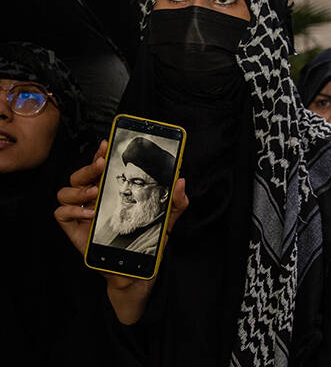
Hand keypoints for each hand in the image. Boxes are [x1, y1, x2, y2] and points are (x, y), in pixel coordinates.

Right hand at [55, 140, 188, 323]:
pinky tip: (89, 214)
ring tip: (96, 193)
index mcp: (112, 193)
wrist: (136, 274)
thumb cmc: (148, 245)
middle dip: (88, 167)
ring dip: (79, 188)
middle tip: (101, 165)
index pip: (101, 168)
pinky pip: (61, 213)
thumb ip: (176, 202)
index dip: (100, 154)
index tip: (106, 144)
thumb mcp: (166, 221)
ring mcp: (82, 215)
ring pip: (65, 191)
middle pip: (79, 175)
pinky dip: (72, 210)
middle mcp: (94, 201)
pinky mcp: (75, 231)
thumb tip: (181, 181)